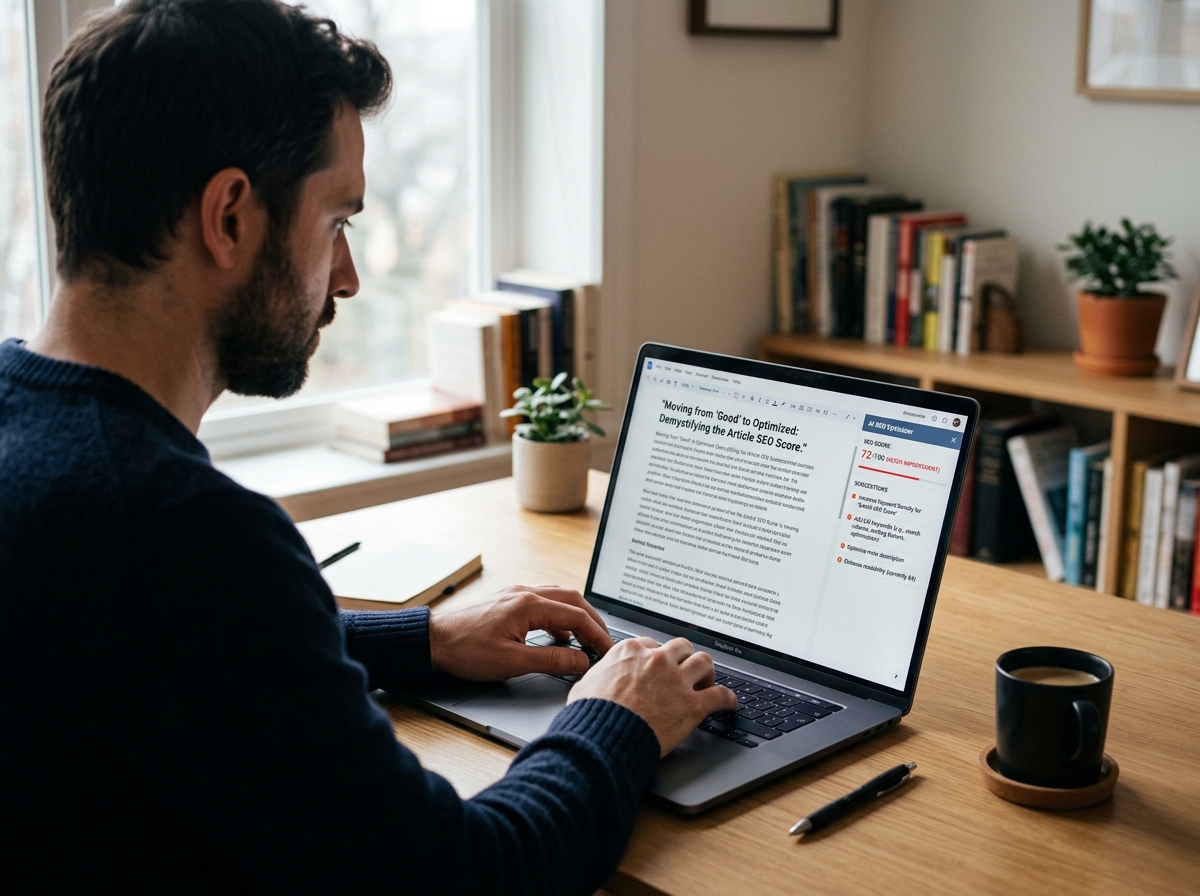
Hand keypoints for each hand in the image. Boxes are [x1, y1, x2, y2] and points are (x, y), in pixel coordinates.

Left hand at [429, 585, 613, 680]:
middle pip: (572, 600)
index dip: (596, 635)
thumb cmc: (466, 650)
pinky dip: (558, 616)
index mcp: (529, 604)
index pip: (576, 616)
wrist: (432, 641)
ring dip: (576, 616)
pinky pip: (544, 602)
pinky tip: (557, 635)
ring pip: (558, 598)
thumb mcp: (513, 662)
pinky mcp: (508, 602)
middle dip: (592, 621)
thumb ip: (552, 660)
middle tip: (604, 643)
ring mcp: (516, 595)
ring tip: (586, 638)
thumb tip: (581, 661)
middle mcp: (525, 593)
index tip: (607, 652)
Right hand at [567, 637, 737, 756]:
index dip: (658, 658)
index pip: (654, 645)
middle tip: (685, 672)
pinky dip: (728, 699)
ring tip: (706, 683)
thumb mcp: (585, 685)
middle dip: (685, 658)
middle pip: (682, 647)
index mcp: (632, 651)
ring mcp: (677, 681)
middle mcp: (657, 660)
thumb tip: (594, 678)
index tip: (660, 667)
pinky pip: (720, 695)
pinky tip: (730, 704)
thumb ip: (597, 675)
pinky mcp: (692, 705)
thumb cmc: (591, 714)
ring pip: (704, 662)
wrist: (603, 737)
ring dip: (707, 672)